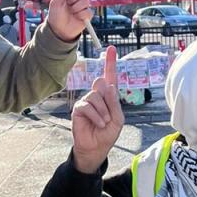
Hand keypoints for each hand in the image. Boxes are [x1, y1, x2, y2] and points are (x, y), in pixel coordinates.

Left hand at [47, 0, 89, 40]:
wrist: (59, 30)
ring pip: (85, 1)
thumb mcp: (56, 2)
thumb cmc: (56, 16)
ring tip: (71, 12)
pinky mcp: (88, 14)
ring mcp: (84, 5)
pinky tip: (76, 17)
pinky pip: (88, 11)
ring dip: (76, 8)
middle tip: (68, 4)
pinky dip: (80, 15)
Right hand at [72, 45, 123, 173]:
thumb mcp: (118, 119)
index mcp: (108, 96)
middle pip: (101, 82)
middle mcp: (96, 95)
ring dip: (103, 112)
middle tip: (109, 116)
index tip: (111, 48)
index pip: (109, 76)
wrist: (96, 148)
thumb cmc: (108, 133)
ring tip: (104, 123)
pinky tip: (99, 123)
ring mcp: (87, 101)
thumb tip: (108, 85)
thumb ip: (114, 102)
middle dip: (108, 99)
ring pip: (96, 96)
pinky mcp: (78, 108)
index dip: (110, 62)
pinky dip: (96, 116)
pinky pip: (88, 106)